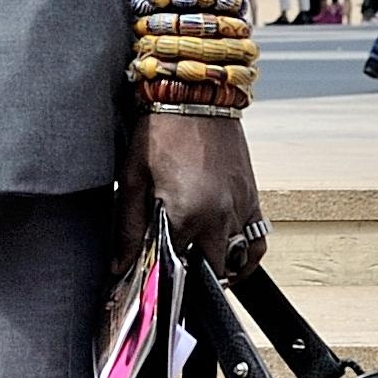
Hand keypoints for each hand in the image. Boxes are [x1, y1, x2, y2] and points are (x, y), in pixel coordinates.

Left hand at [115, 107, 266, 286]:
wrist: (196, 94)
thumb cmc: (160, 132)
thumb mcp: (132, 179)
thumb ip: (127, 227)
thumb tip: (120, 264)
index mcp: (186, 215)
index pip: (174, 268)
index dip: (158, 279)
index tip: (147, 283)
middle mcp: (219, 218)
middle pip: (211, 272)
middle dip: (192, 279)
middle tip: (173, 274)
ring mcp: (240, 209)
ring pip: (239, 261)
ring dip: (222, 272)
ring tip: (201, 272)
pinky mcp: (252, 198)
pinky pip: (258, 241)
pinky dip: (246, 256)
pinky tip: (230, 257)